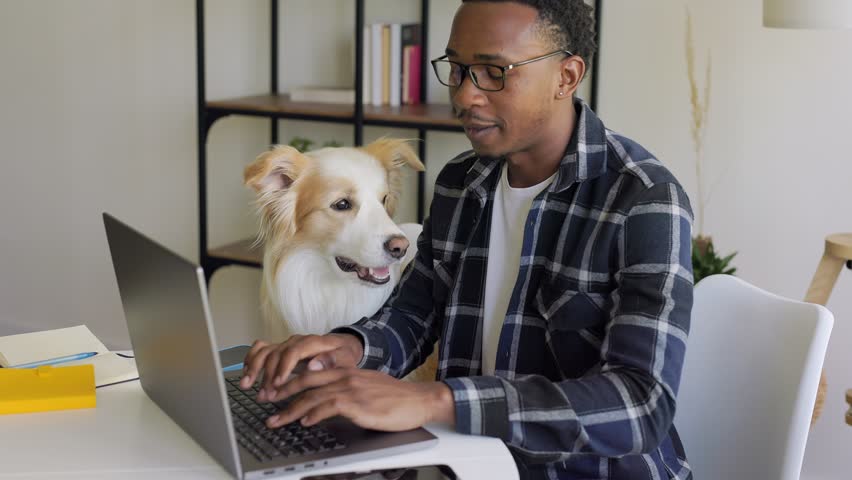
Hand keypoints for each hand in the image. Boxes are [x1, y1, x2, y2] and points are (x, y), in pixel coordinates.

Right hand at [240, 333, 363, 398]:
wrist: (343, 345)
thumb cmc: (344, 354)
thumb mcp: (346, 358)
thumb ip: (332, 360)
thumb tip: (313, 364)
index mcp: (312, 342)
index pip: (293, 351)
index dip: (283, 367)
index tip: (278, 384)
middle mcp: (296, 341)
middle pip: (275, 353)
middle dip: (267, 375)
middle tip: (264, 396)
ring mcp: (286, 344)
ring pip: (265, 351)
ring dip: (254, 368)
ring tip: (247, 386)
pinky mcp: (280, 349)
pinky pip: (261, 349)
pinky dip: (251, 359)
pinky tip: (246, 373)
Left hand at [265, 368, 454, 430]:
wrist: (419, 400)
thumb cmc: (396, 398)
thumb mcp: (368, 387)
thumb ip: (348, 390)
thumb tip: (328, 403)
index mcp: (347, 371)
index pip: (311, 372)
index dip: (289, 381)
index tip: (274, 390)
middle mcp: (346, 376)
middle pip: (306, 381)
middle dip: (282, 392)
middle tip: (265, 401)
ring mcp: (352, 389)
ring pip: (313, 395)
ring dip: (290, 409)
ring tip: (276, 419)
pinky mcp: (359, 404)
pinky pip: (330, 406)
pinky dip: (314, 414)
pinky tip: (305, 421)